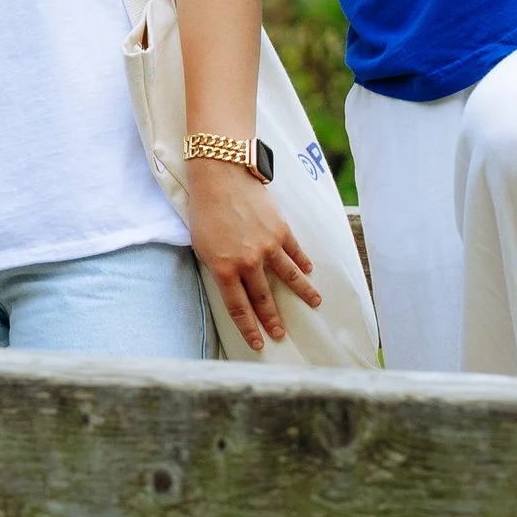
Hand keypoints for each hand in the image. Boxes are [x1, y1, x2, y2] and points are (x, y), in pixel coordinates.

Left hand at [188, 161, 321, 351]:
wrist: (221, 174)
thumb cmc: (204, 208)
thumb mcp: (200, 244)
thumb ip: (216, 266)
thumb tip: (229, 282)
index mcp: (224, 268)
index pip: (239, 307)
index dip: (249, 328)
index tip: (258, 343)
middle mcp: (248, 262)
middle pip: (264, 298)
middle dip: (273, 319)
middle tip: (282, 334)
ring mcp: (267, 246)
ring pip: (289, 277)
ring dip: (303, 293)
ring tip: (315, 304)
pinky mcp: (280, 229)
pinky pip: (295, 251)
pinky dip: (303, 262)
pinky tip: (310, 271)